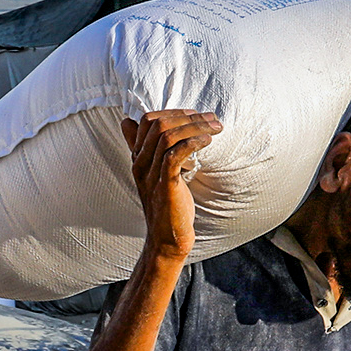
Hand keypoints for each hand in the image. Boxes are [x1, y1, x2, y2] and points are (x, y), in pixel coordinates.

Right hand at [122, 110, 220, 261]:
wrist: (167, 238)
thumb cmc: (166, 205)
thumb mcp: (155, 174)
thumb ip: (151, 152)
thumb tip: (134, 125)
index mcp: (138, 158)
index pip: (147, 120)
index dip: (174, 112)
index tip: (197, 115)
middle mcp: (140, 163)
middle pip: (158, 124)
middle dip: (189, 117)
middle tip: (212, 119)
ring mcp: (151, 174)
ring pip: (167, 136)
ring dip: (195, 127)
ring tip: (215, 128)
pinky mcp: (165, 185)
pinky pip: (173, 154)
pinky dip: (192, 143)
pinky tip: (207, 141)